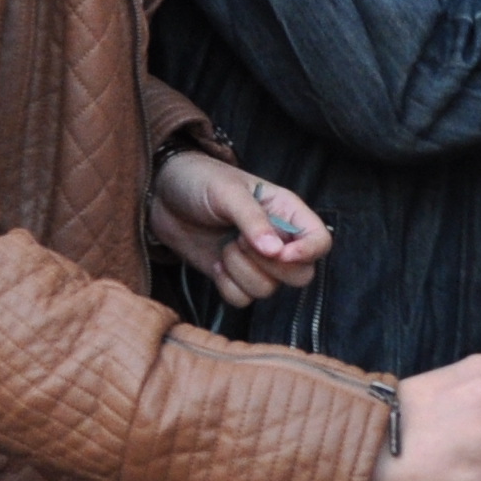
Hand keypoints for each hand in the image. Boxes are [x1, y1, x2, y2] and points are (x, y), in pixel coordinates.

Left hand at [150, 150, 334, 308]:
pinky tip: (215, 262)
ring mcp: (256, 261)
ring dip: (241, 272)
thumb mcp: (228, 193)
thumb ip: (253, 221)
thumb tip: (276, 252)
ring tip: (224, 246)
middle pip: (301, 275)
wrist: (161, 194)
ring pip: (268, 290)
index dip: (307, 253)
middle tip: (240, 241)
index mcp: (287, 211)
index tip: (279, 253)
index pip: (320, 241)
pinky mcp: (233, 277)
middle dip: (268, 266)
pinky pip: (242, 300)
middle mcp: (278, 239)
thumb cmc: (199, 180)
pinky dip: (227, 285)